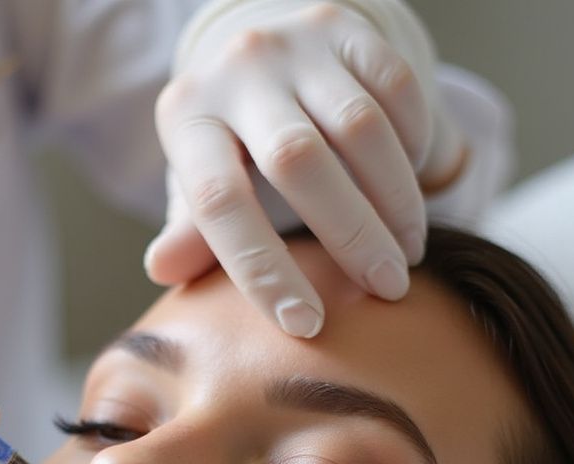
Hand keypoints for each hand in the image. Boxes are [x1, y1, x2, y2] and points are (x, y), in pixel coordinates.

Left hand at [146, 1, 465, 336]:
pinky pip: (397, 86)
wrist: (252, 58)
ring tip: (409, 251)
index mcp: (187, 119)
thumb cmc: (226, 149)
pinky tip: (411, 192)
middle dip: (351, 236)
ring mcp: (292, 42)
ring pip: (359, 126)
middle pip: (298, 162)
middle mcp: (236, 71)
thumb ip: (190, 231)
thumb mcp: (197, 189)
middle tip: (388, 288)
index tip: (305, 324)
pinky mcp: (343, 25)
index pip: (221, 203)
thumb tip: (161, 269)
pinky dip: (412, 146)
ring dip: (395, 200)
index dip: (263, 270)